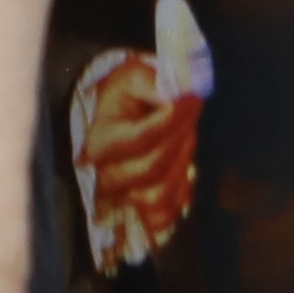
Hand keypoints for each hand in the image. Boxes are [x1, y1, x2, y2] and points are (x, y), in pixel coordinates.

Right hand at [65, 48, 202, 268]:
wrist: (116, 116)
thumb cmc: (124, 96)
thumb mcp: (133, 76)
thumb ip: (154, 82)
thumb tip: (179, 94)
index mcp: (100, 141)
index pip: (141, 138)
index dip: (173, 119)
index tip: (193, 99)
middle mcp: (105, 175)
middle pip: (153, 168)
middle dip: (180, 139)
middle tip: (191, 115)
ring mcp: (121, 198)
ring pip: (159, 196)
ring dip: (182, 165)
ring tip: (187, 137)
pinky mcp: (138, 213)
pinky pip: (164, 217)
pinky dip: (180, 195)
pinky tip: (184, 168)